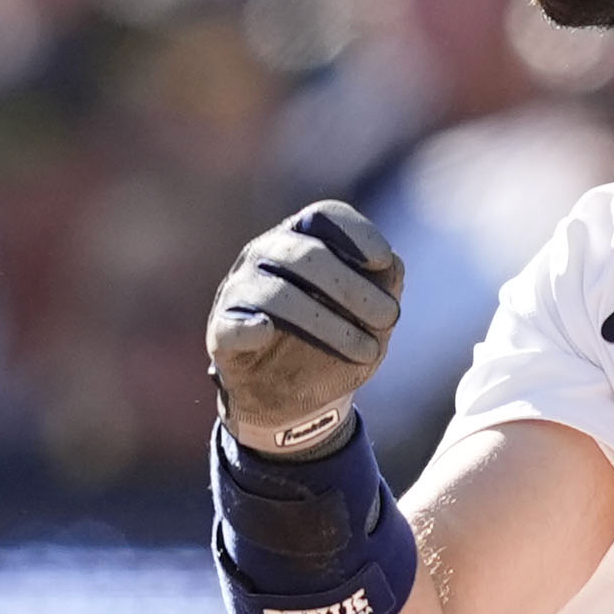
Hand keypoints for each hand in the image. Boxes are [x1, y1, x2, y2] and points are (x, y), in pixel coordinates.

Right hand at [209, 201, 403, 451]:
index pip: (325, 216)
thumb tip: (390, 265)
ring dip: (329, 324)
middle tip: (390, 318)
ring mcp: (239, 292)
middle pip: (306, 254)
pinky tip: (266, 332)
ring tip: (367, 352)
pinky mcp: (222, 333)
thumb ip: (384, 286)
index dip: (356, 233)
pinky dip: (246, 327)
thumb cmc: (335, 340)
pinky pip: (230, 326)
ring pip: (278, 295)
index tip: (382, 261)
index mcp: (303, 240)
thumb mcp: (371, 317)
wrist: (293, 397)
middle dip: (353, 286)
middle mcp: (266, 256)